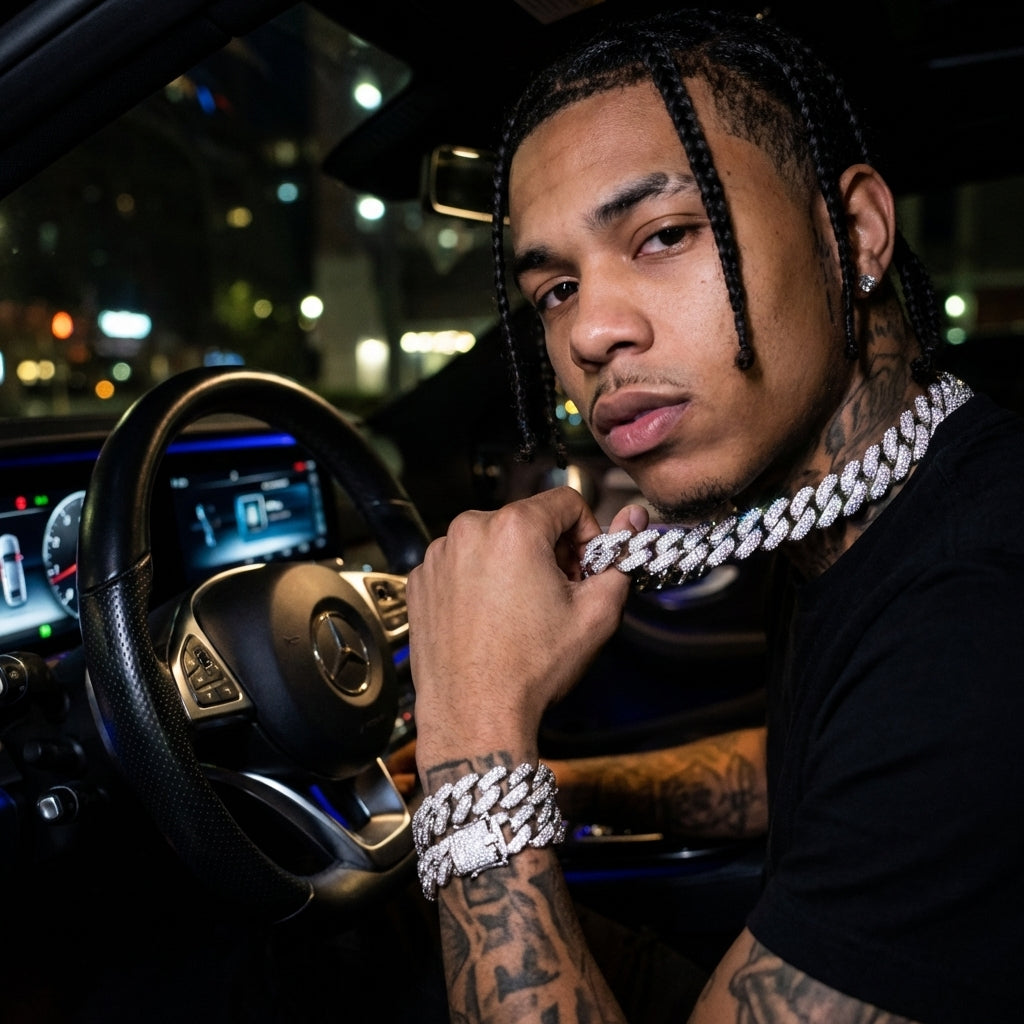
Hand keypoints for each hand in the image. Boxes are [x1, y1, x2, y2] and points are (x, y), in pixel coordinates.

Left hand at [407, 487, 646, 773]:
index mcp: (513, 528)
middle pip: (526, 521)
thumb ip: (620, 557)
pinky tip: (489, 619)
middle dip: (549, 551)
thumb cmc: (529, 670)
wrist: (474, 716)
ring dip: (512, 565)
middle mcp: (468, 531)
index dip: (586, 534)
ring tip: (520, 613)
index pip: (566, 502)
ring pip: (491, 542)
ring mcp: (438, 556)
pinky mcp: (420, 581)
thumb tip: (634, 518)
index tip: (585, 567)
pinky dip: (477, 582)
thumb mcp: (596, 614)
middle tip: (557, 597)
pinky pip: (459, 565)